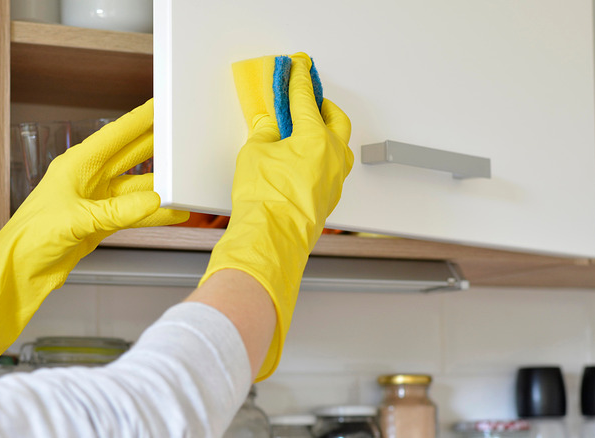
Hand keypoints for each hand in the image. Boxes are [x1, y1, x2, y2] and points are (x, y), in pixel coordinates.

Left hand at [10, 98, 187, 270]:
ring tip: (184, 184)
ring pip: (137, 186)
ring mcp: (96, 199)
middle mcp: (88, 178)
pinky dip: (154, 214)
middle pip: (130, 155)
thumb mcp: (77, 220)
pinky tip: (172, 212)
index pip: (114, 136)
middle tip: (178, 132)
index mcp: (75, 165)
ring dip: (160, 187)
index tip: (159, 106)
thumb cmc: (31, 237)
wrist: (21, 268)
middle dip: (155, 143)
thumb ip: (118, 212)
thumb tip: (154, 201)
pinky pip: (134, 212)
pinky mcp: (102, 220)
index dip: (139, 120)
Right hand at [200, 52, 352, 380]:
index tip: (297, 69)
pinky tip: (307, 159)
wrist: (270, 239)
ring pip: (339, 146)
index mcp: (316, 138)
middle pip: (336, 119)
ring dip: (327, 132)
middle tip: (308, 99)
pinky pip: (333, 168)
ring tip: (308, 129)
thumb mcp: (255, 153)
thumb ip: (265, 134)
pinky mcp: (328, 198)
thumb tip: (270, 127)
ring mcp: (334, 180)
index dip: (298, 81)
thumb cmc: (265, 200)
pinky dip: (323, 156)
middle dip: (323, 106)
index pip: (306, 100)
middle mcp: (332, 157)